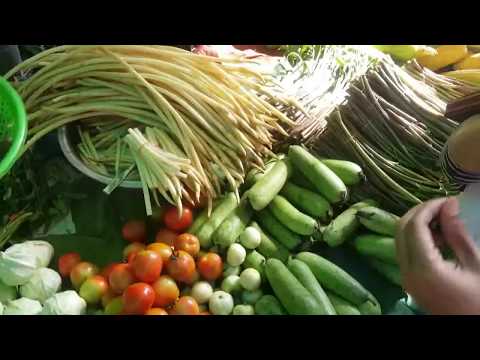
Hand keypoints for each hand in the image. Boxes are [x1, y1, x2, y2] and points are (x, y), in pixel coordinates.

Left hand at [396, 197, 479, 313]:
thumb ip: (457, 233)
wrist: (473, 323)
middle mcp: (407, 271)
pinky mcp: (409, 280)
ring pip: (400, 238)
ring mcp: (405, 277)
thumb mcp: (476, 264)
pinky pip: (406, 250)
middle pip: (401, 229)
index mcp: (423, 268)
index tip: (449, 200)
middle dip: (420, 212)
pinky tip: (439, 236)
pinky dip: (417, 237)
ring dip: (417, 224)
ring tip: (445, 220)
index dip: (429, 207)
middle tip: (445, 206)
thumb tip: (448, 204)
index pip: (414, 226)